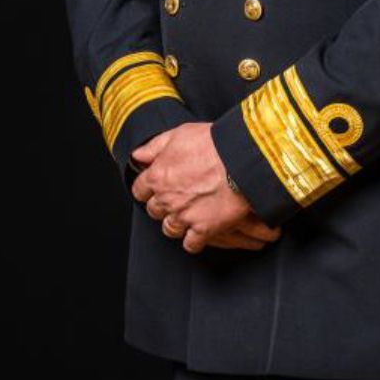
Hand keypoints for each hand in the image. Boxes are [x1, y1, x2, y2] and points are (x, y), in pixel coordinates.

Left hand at [130, 122, 282, 253]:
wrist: (242, 159)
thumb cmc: (214, 143)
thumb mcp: (180, 134)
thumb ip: (155, 146)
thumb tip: (138, 156)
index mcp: (158, 175)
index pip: (139, 190)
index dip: (148, 188)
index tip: (155, 186)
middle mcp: (168, 199)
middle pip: (154, 211)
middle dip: (163, 204)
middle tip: (176, 197)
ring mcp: (185, 216)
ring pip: (169, 229)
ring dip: (176, 223)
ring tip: (188, 214)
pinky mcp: (203, 229)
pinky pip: (190, 244)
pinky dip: (193, 240)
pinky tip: (199, 230)